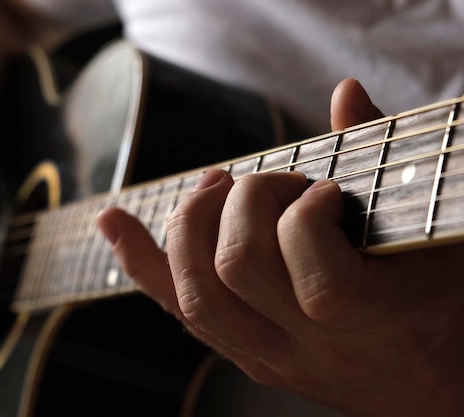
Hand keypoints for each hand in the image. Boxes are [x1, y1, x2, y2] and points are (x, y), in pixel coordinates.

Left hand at [97, 79, 463, 415]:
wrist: (440, 389)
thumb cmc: (446, 305)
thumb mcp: (435, 233)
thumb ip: (386, 163)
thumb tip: (345, 94)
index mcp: (376, 318)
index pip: (318, 274)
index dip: (307, 215)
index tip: (324, 192)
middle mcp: (313, 347)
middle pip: (237, 268)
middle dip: (245, 203)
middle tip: (273, 185)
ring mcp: (270, 358)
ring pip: (194, 296)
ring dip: (190, 225)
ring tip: (214, 189)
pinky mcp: (246, 357)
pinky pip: (179, 312)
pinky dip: (140, 260)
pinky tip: (114, 224)